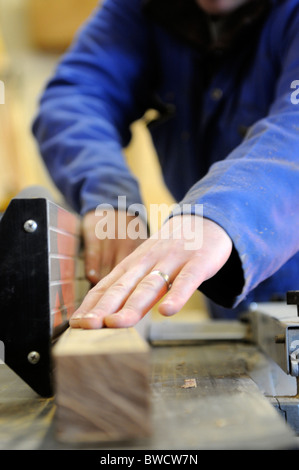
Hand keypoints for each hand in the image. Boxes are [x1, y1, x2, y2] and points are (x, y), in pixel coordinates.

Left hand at [70, 215, 232, 328]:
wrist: (205, 219)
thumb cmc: (172, 248)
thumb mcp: (147, 262)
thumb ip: (131, 285)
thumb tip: (106, 312)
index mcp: (134, 264)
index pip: (107, 286)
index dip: (91, 305)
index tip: (76, 323)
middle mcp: (148, 262)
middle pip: (123, 287)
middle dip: (103, 308)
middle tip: (86, 326)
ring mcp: (172, 261)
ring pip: (150, 286)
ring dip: (132, 306)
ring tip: (116, 323)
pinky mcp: (197, 262)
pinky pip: (186, 281)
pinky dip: (177, 296)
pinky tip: (167, 312)